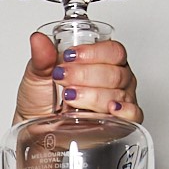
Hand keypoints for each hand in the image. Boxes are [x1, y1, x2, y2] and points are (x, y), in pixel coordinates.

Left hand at [15, 31, 142, 123]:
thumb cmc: (40, 102)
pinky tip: (110, 109)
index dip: (93, 53)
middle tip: (63, 78)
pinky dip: (124, 111)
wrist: (35, 130)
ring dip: (93, 95)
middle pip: (115, 72)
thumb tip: (38, 39)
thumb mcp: (36, 77)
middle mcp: (114, 80)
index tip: (69, 57)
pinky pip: (133, 115)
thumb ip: (41, 58)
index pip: (112, 51)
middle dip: (86, 75)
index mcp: (102, 62)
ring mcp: (118, 101)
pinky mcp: (118, 123)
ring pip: (118, 93)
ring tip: (69, 97)